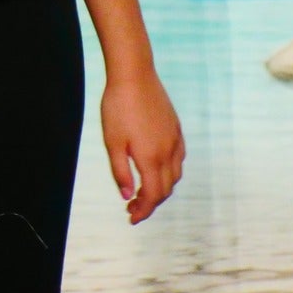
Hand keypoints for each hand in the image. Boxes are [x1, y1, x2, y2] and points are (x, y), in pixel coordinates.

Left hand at [101, 71, 184, 223]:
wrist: (134, 75)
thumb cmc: (118, 107)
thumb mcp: (112, 142)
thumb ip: (120, 171)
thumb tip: (127, 196)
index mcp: (151, 158)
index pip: (153, 195)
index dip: (143, 210)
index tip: (131, 218)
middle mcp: (168, 152)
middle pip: (166, 188)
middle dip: (151, 202)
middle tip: (132, 207)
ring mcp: (175, 140)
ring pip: (175, 175)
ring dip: (161, 188)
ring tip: (143, 190)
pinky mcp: (176, 129)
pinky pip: (179, 158)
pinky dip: (170, 171)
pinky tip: (157, 168)